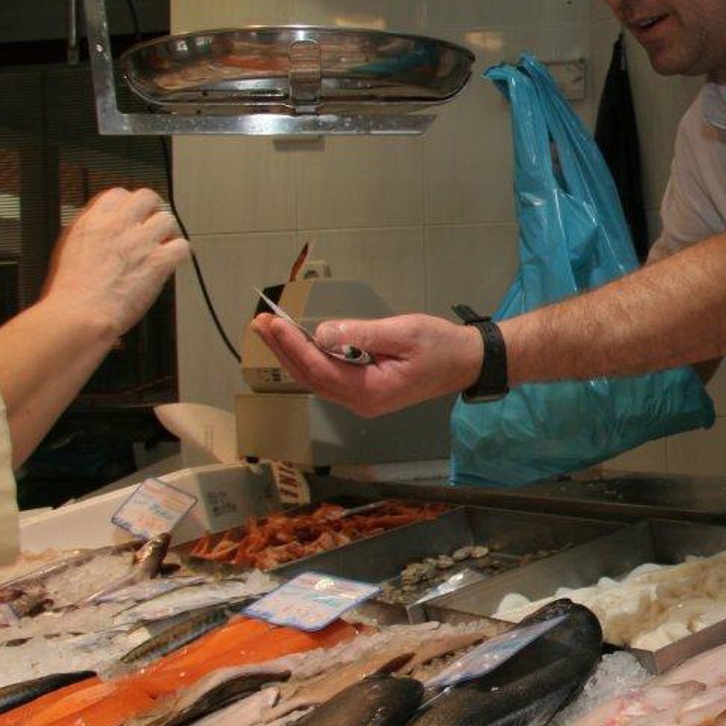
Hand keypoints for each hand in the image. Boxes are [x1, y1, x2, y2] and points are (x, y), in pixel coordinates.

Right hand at [42, 188, 190, 335]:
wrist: (80, 313)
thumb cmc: (70, 293)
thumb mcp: (68, 250)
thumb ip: (90, 235)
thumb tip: (101, 234)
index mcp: (94, 221)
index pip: (119, 194)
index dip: (129, 206)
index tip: (132, 217)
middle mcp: (119, 225)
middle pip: (147, 197)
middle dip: (152, 211)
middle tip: (152, 227)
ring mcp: (140, 242)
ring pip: (168, 220)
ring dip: (168, 233)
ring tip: (163, 247)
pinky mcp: (158, 262)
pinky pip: (182, 247)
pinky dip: (180, 254)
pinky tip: (172, 263)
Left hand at [252, 312, 483, 416]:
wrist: (466, 361)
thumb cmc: (441, 345)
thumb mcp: (404, 332)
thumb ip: (362, 334)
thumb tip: (322, 334)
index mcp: (371, 392)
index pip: (320, 370)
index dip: (293, 347)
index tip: (273, 324)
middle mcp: (361, 402)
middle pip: (311, 377)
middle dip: (283, 350)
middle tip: (259, 323)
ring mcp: (361, 399)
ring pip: (316, 378)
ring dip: (292, 353)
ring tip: (269, 329)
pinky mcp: (364, 390)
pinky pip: (329, 376)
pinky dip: (309, 358)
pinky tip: (297, 342)